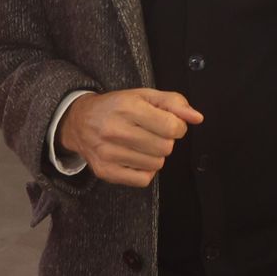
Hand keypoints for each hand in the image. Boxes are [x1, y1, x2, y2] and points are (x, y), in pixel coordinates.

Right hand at [58, 89, 203, 186]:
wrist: (79, 122)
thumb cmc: (116, 107)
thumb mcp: (144, 96)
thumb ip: (174, 103)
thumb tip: (197, 118)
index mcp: (128, 107)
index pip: (171, 127)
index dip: (178, 126)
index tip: (169, 124)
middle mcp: (116, 130)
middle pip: (165, 148)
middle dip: (166, 141)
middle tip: (153, 134)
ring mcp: (109, 153)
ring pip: (156, 165)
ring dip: (155, 155)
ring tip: (142, 144)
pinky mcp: (106, 171)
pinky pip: (143, 180)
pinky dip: (145, 171)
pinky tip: (135, 157)